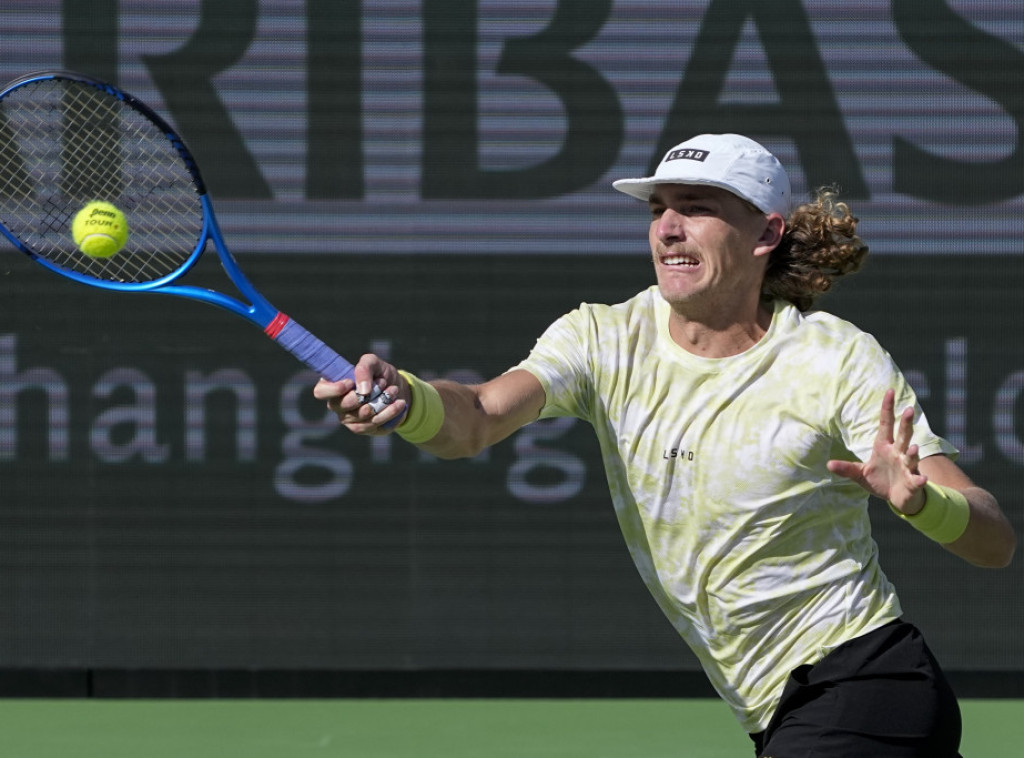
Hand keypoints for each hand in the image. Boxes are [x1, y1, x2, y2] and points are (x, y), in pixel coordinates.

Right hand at [313, 353, 407, 435]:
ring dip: (382, 403)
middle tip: (384, 383)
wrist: (397, 389)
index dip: (333, 389)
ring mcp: (350, 420)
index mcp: (333, 387)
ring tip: (394, 391)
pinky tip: (400, 404)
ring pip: (362, 417)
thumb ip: (364, 368)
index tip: (350, 383)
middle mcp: (338, 406)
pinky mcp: (366, 429)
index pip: (320, 392)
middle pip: (343, 406)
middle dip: (366, 394)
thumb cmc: (379, 374)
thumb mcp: (373, 363)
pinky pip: (376, 426)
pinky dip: (390, 414)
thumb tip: (363, 390)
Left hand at [826, 389, 927, 513]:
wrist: (897, 498)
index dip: (887, 408)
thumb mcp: (860, 474)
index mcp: (884, 447)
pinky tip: (922, 479)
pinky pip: (917, 480)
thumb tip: (828, 464)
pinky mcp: (913, 482)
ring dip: (912, 452)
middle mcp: (897, 453)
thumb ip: (846, 468)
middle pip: (902, 435)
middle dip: (905, 423)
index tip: (889, 391)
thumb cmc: (880, 480)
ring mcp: (907, 466)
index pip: (885, 424)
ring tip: (913, 447)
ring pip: (911, 456)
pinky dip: (920, 480)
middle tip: (908, 409)